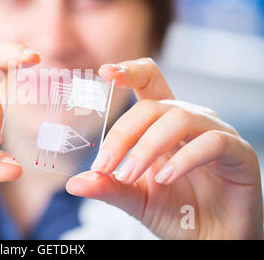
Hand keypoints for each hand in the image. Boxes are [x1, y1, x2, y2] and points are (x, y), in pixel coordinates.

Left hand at [66, 58, 262, 238]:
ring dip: (147, 147)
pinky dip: (184, 158)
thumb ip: (109, 186)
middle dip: (121, 135)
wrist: (212, 240)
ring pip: (178, 118)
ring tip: (129, 175)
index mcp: (163, 123)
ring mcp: (216, 133)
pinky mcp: (239, 153)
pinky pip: (212, 141)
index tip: (105, 72)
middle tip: (103, 166)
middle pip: (151, 106)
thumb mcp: (135, 198)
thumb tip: (73, 183)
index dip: (130, 71)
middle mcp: (189, 120)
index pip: (149, 81)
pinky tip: (165, 178)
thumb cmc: (175, 212)